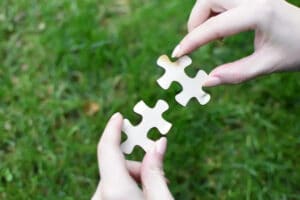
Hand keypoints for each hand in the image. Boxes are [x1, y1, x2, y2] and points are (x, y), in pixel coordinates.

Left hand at [92, 113, 173, 199]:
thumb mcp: (162, 199)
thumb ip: (155, 171)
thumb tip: (159, 143)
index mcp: (115, 190)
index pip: (108, 150)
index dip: (113, 130)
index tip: (118, 117)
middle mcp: (99, 198)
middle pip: (115, 168)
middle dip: (137, 168)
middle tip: (162, 179)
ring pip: (112, 181)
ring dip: (131, 180)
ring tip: (154, 193)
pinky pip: (109, 192)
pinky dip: (124, 190)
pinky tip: (140, 198)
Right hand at [172, 0, 299, 86]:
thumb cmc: (296, 51)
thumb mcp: (267, 65)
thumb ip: (235, 74)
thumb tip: (207, 81)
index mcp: (259, 13)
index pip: (215, 25)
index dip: (192, 40)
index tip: (178, 54)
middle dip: (195, 20)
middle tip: (195, 44)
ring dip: (203, 16)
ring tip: (210, 39)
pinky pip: (222, 0)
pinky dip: (213, 13)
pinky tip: (222, 31)